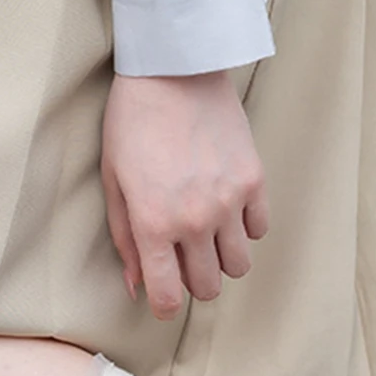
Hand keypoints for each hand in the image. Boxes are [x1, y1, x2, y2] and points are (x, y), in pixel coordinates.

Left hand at [100, 70, 269, 320]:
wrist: (173, 69)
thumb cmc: (132, 123)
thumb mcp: (115, 183)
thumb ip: (125, 240)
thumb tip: (136, 287)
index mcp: (155, 225)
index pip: (168, 298)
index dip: (164, 305)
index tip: (164, 298)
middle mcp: (196, 221)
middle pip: (207, 287)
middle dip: (193, 282)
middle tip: (183, 258)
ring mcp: (230, 202)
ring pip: (239, 266)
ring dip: (222, 260)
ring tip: (208, 236)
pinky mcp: (254, 180)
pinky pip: (260, 230)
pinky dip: (246, 229)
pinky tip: (229, 210)